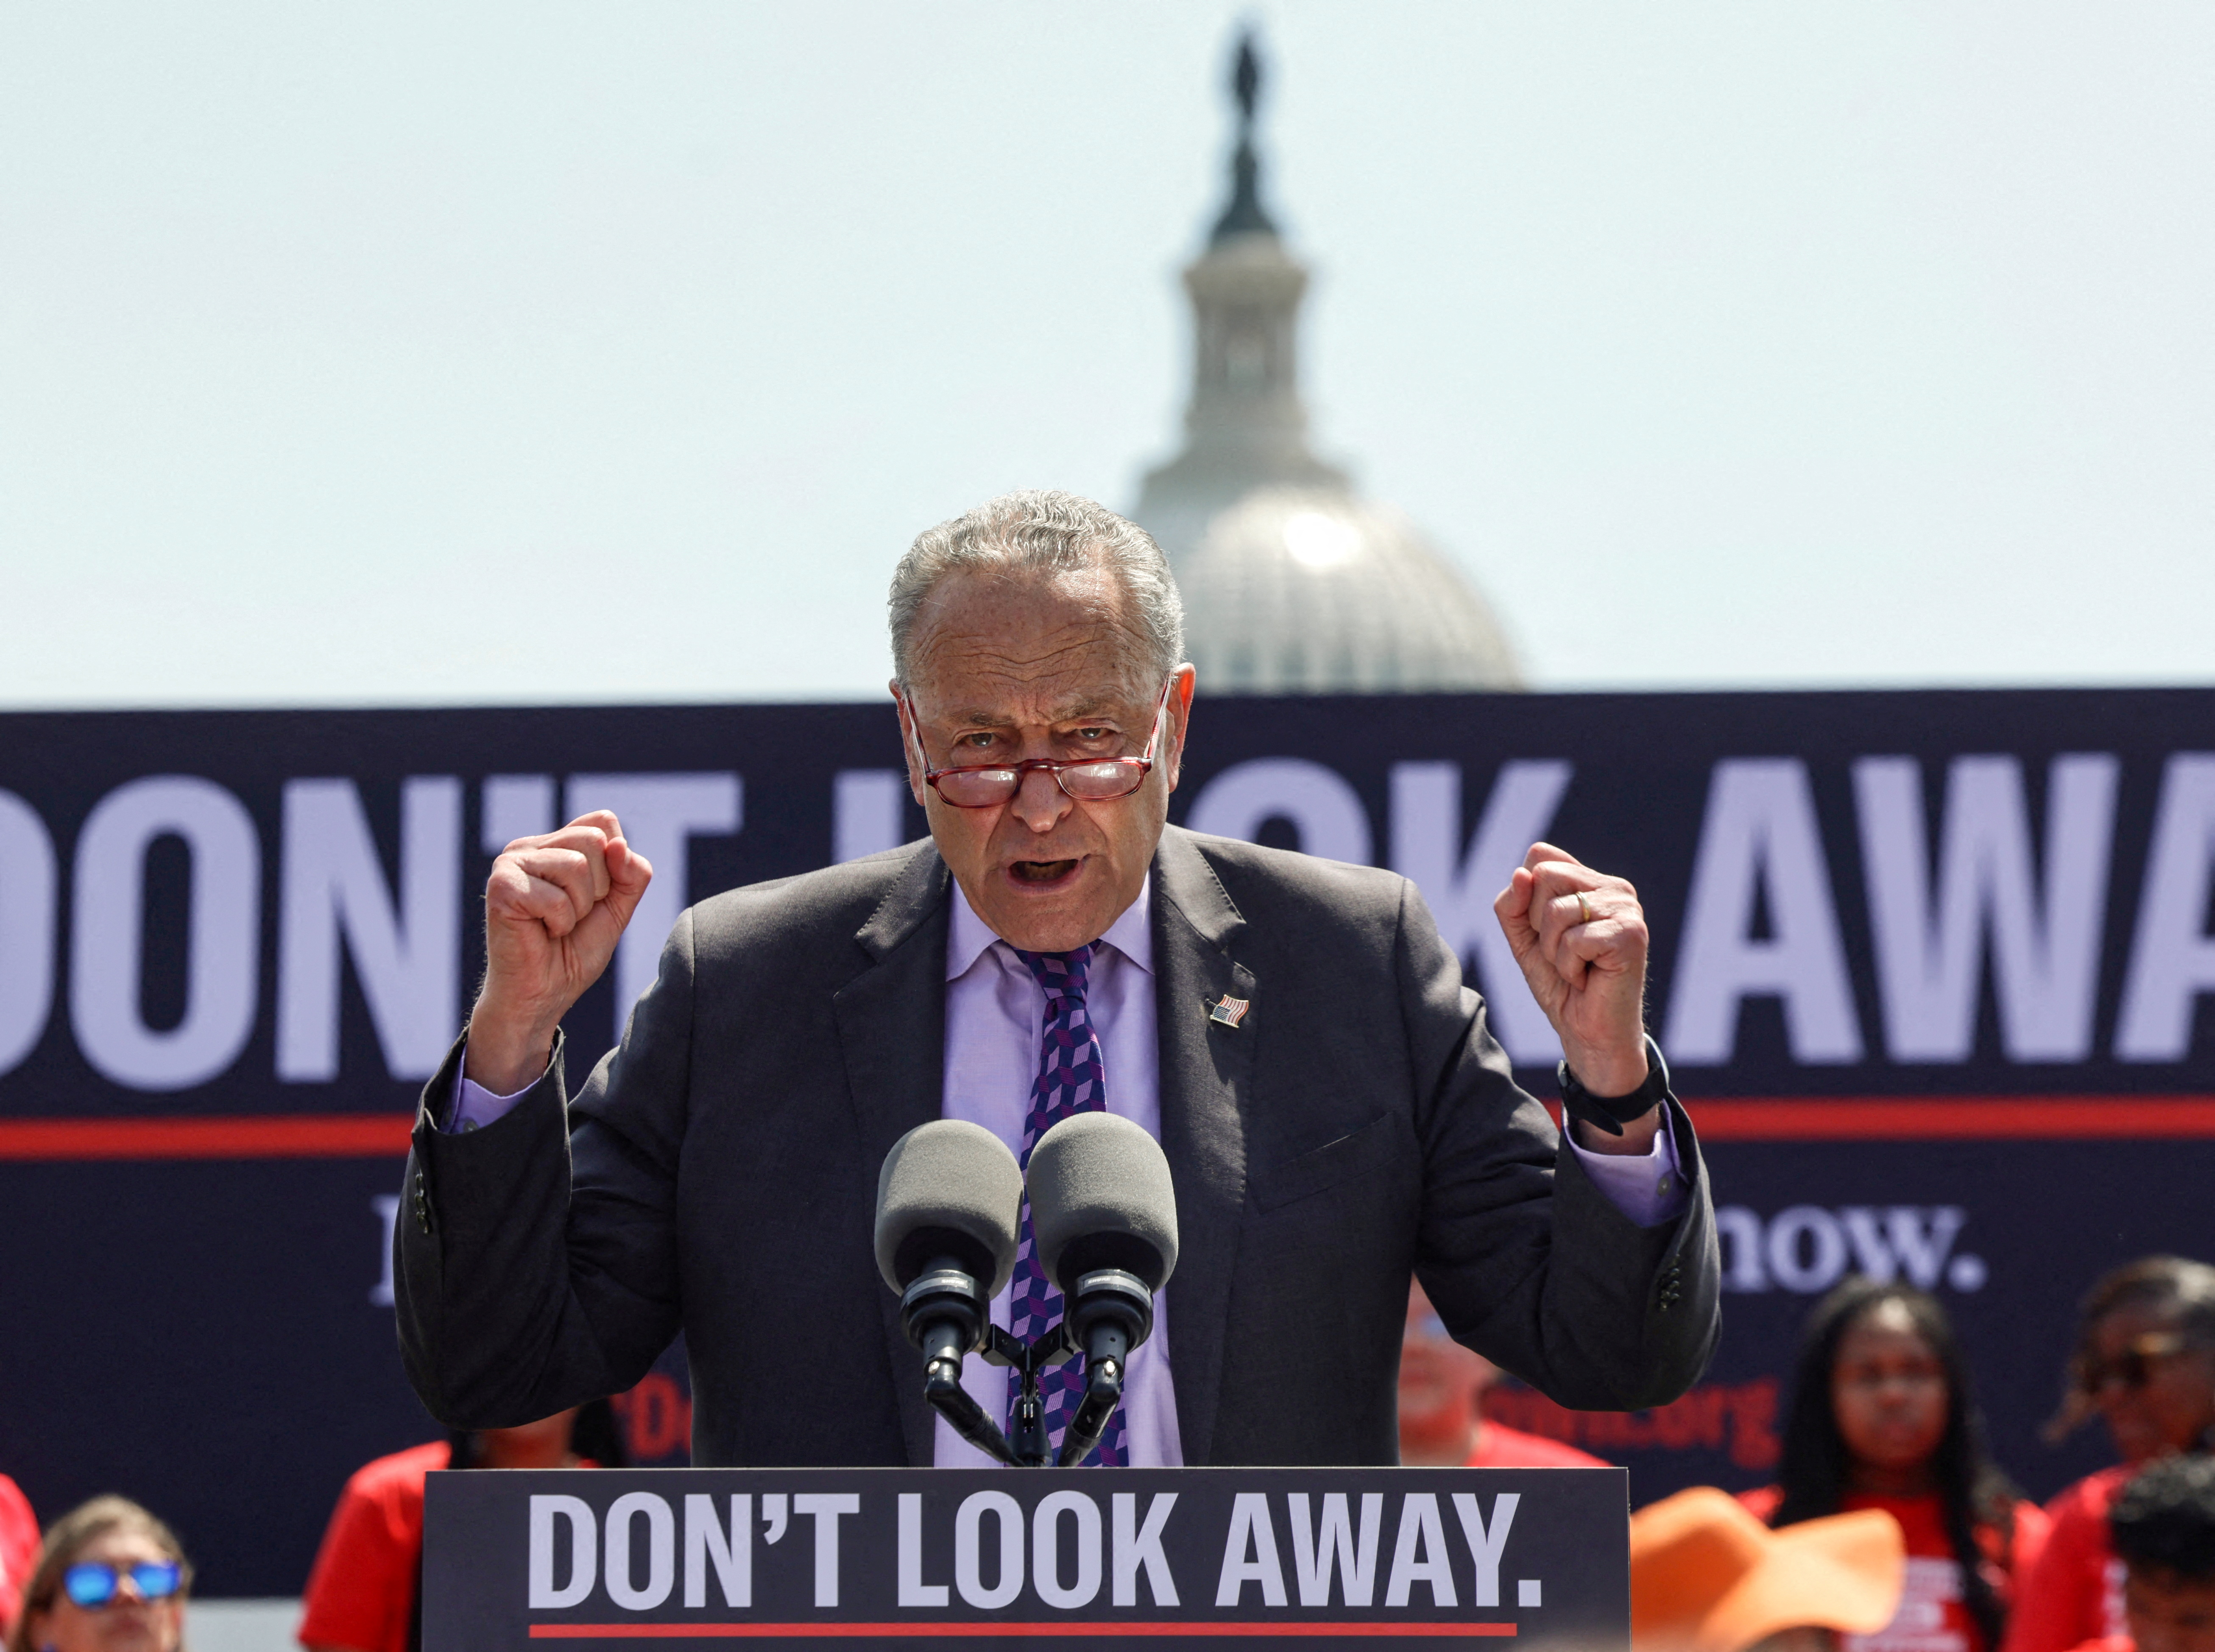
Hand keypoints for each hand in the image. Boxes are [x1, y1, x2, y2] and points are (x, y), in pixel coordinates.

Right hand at [466, 811, 652, 1093]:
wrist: (542, 995)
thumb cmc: (573, 952)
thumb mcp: (618, 909)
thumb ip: (631, 874)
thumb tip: (618, 844)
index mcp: (555, 844)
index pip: (604, 822)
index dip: (614, 865)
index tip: (594, 897)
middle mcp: (529, 846)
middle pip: (594, 841)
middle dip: (598, 888)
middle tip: (572, 915)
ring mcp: (510, 863)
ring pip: (577, 865)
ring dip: (578, 908)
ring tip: (556, 924)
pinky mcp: (501, 887)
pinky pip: (555, 897)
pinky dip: (559, 923)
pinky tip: (541, 933)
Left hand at [1493, 841, 1653, 1124]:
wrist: (1588, 1034)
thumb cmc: (1561, 985)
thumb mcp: (1524, 939)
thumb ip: (1513, 904)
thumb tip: (1521, 873)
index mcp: (1592, 881)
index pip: (1540, 857)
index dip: (1527, 898)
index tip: (1546, 932)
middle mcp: (1615, 888)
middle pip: (1545, 876)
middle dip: (1539, 925)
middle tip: (1564, 953)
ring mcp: (1627, 909)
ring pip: (1556, 910)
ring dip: (1554, 951)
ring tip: (1577, 968)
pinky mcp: (1631, 935)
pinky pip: (1574, 940)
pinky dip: (1569, 966)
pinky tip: (1589, 978)